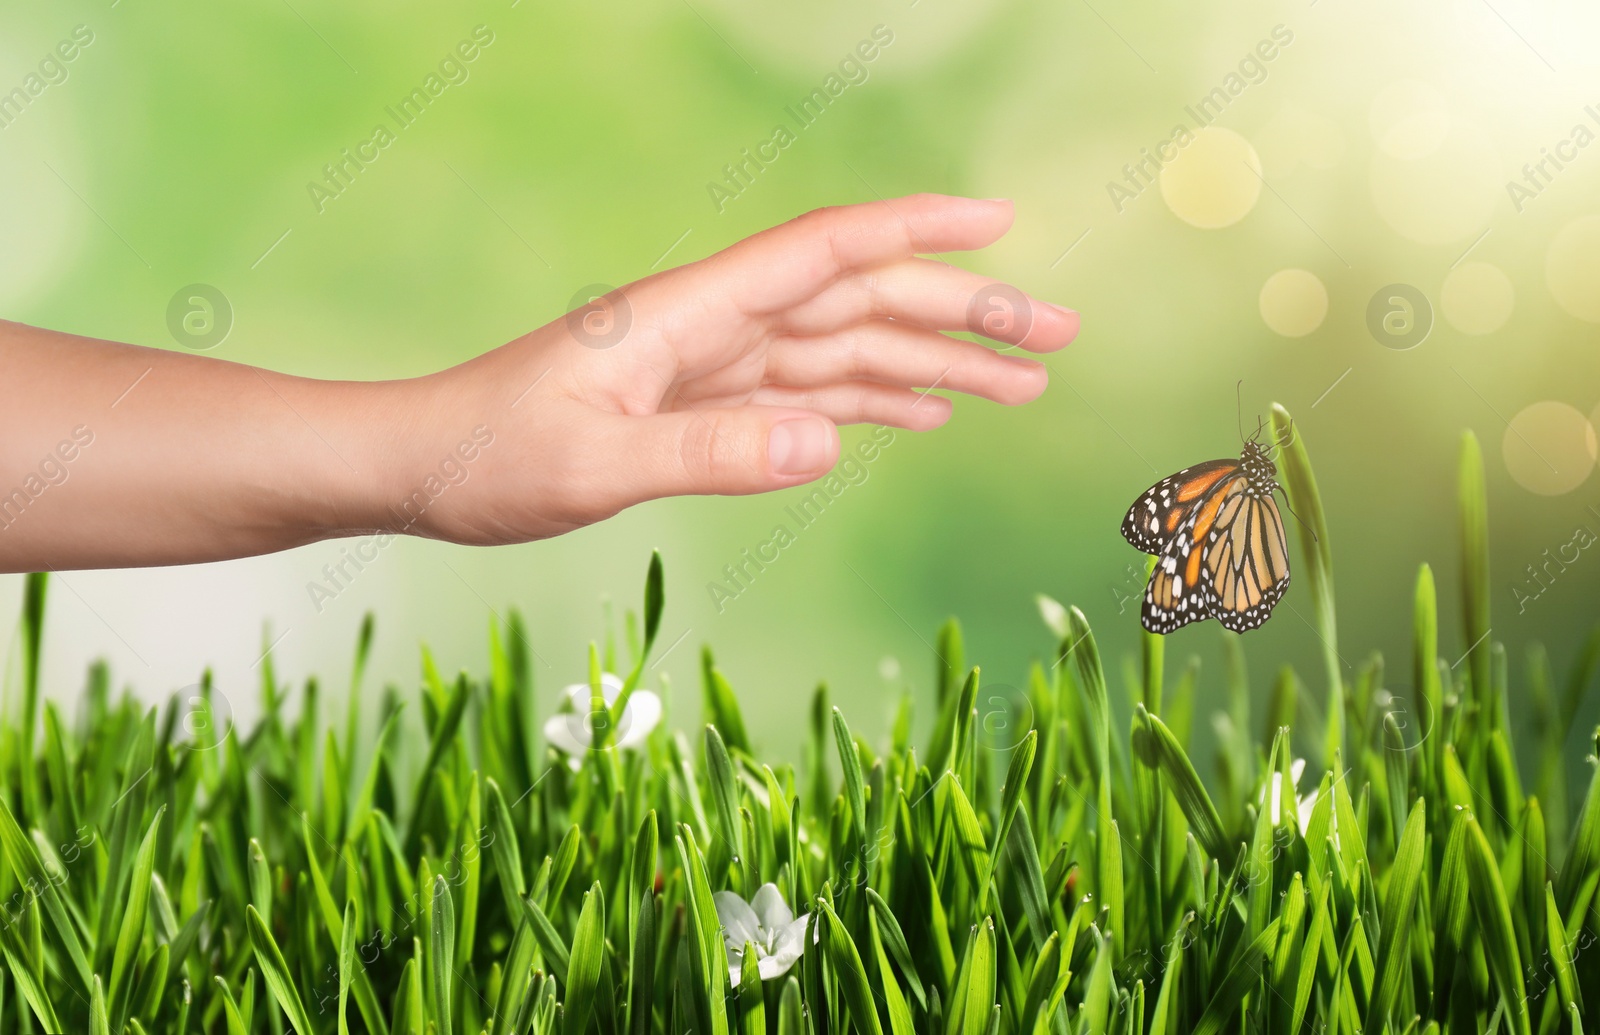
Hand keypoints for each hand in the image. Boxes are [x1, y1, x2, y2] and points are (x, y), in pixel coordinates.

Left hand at [403, 194, 1078, 544]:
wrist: (417, 466)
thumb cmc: (486, 458)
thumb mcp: (591, 467)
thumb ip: (706, 454)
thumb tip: (829, 442)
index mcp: (688, 314)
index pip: (824, 252)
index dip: (915, 230)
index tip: (1000, 219)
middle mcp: (713, 327)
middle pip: (859, 300)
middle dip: (962, 311)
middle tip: (1057, 337)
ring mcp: (712, 365)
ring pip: (846, 349)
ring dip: (934, 362)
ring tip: (1020, 385)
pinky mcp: (702, 405)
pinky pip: (807, 394)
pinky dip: (872, 401)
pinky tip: (922, 414)